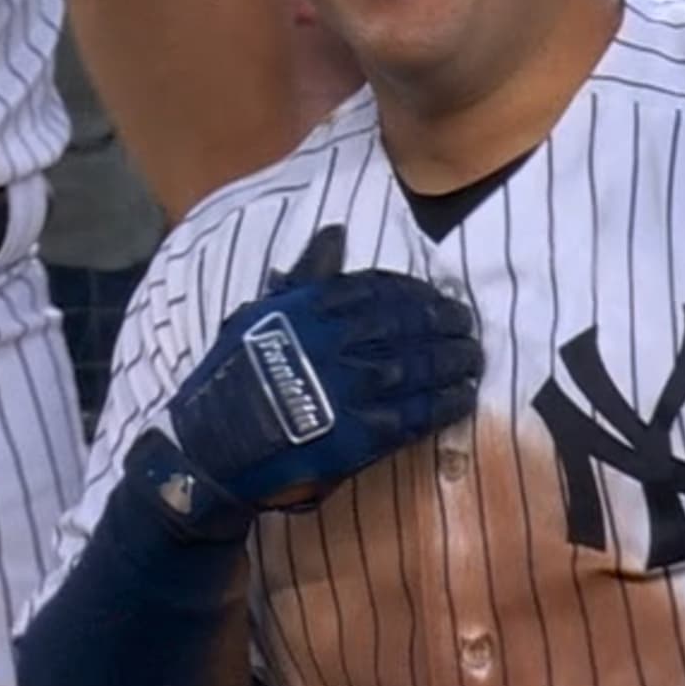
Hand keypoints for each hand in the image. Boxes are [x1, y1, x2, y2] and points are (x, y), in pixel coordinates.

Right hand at [163, 227, 481, 514]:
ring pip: (421, 366)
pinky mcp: (361, 435)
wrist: (211, 451)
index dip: (416, 291)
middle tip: (467, 325)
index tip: (435, 295)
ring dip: (455, 360)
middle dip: (446, 323)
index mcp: (310, 309)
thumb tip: (336, 234)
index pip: (380, 288)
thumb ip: (306, 277)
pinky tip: (463, 396)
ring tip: (473, 357)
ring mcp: (351, 390)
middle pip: (411, 324)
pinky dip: (446, 402)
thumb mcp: (259, 315)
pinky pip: (417, 413)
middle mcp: (335, 344)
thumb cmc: (230, 379)